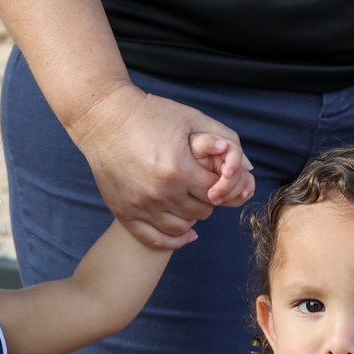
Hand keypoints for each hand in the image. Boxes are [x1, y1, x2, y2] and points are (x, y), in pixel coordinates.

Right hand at [72, 85, 254, 249]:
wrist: (104, 117)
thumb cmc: (150, 113)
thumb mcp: (192, 118)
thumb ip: (225, 139)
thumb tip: (250, 168)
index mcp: (179, 170)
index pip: (216, 194)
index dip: (219, 186)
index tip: (212, 177)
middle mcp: (160, 192)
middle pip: (201, 212)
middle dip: (206, 200)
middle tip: (199, 186)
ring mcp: (141, 205)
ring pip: (182, 227)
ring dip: (191, 217)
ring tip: (188, 201)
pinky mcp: (124, 212)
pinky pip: (154, 239)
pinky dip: (173, 240)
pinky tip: (185, 234)